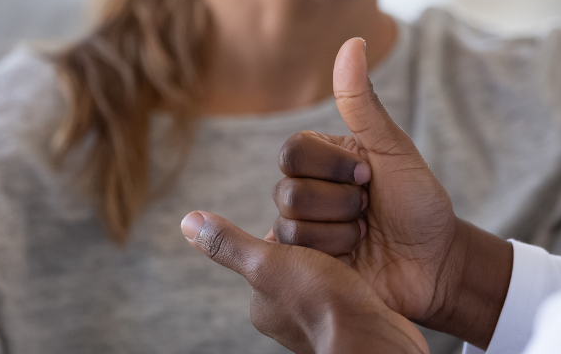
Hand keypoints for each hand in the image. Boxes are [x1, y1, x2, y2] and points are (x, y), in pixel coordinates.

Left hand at [180, 211, 428, 353]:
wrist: (373, 340)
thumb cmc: (319, 303)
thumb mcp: (267, 264)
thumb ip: (230, 244)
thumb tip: (187, 220)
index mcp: (263, 303)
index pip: (273, 248)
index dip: (294, 228)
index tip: (312, 219)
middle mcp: (287, 316)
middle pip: (302, 257)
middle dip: (321, 238)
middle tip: (340, 227)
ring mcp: (320, 320)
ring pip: (329, 269)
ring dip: (343, 251)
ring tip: (357, 242)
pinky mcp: (351, 319)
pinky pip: (352, 283)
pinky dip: (360, 269)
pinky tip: (369, 262)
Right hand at [271, 39, 512, 347]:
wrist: (438, 263)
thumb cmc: (420, 203)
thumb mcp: (394, 150)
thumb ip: (363, 103)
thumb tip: (352, 42)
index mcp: (323, 159)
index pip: (293, 151)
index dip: (331, 166)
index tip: (369, 176)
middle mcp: (308, 191)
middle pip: (288, 191)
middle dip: (341, 203)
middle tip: (370, 210)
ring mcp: (305, 230)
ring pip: (292, 226)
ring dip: (340, 232)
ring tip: (366, 235)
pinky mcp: (306, 266)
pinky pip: (296, 258)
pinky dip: (333, 255)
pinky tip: (354, 257)